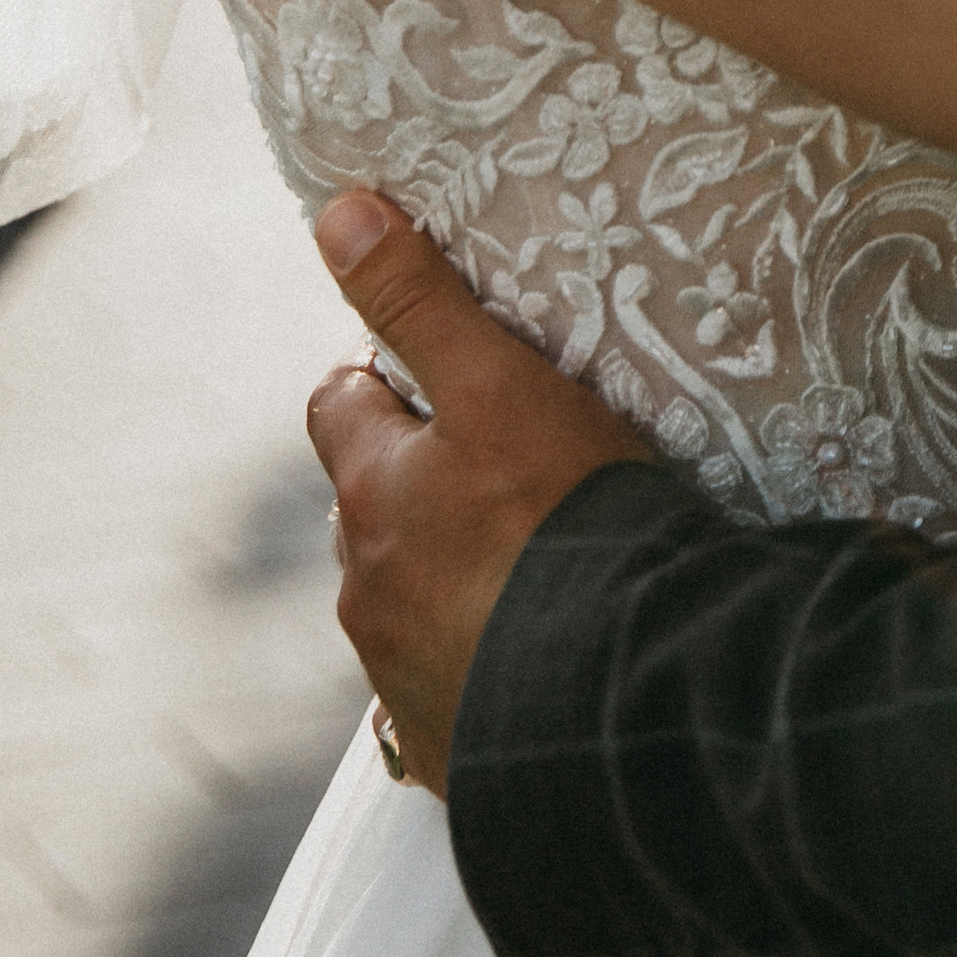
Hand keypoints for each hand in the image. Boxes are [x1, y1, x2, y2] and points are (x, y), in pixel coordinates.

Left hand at [305, 190, 643, 791]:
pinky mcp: (450, 745)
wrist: (618, 694)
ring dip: (445, 573)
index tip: (442, 373)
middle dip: (415, 482)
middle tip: (503, 463)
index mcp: (373, 494)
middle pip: (369, 507)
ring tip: (531, 559)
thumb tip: (337, 212)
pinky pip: (448, 687)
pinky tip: (540, 647)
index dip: (384, 378)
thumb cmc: (567, 522)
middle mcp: (366, 587)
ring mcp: (401, 674)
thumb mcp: (502, 386)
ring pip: (404, 598)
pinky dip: (477, 659)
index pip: (340, 405)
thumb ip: (422, 301)